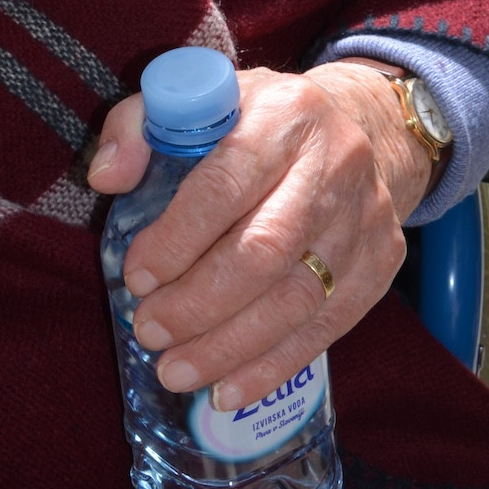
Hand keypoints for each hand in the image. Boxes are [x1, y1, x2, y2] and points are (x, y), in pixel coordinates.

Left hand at [87, 63, 434, 409]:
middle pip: (265, 251)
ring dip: (230, 346)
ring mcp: (366, 217)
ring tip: (175, 370)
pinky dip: (274, 366)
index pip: (226, 184)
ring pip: (298, 299)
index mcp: (283, 114)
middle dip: (198, 303)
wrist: (358, 128)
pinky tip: (228, 390)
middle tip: (149, 331)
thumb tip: (106, 179)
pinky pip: (328, 326)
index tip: (136, 277)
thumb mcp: (192, 99)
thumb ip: (137, 129)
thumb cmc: (253, 119)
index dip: (177, 239)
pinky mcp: (382, 262)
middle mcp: (334, 163)